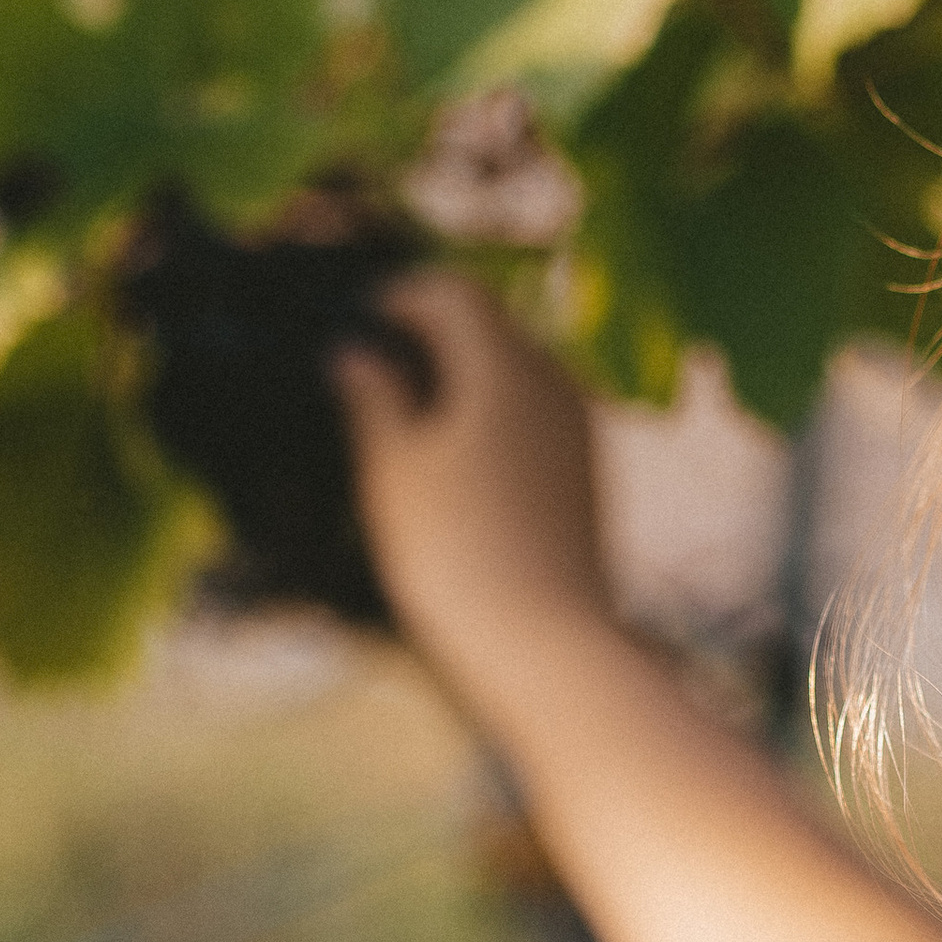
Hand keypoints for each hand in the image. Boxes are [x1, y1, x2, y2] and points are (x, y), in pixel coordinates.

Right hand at [333, 270, 611, 702]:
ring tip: (408, 416)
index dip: (403, 294)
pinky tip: (456, 463)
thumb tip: (354, 354)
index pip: (456, 293)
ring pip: (518, 374)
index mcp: (506, 366)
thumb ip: (372, 398)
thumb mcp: (393, 470)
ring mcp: (580, 431)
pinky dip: (494, 418)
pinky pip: (536, 420)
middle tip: (376, 363)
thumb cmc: (456, 556)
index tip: (362, 315)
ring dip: (466, 377)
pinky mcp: (587, 476)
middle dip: (435, 333)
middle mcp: (556, 385)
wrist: (545, 648)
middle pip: (493, 327)